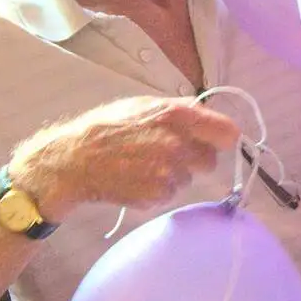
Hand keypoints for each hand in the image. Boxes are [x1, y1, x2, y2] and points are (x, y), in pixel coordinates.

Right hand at [8, 97, 241, 218]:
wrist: (73, 161)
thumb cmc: (106, 128)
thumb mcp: (142, 105)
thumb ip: (178, 109)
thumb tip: (206, 114)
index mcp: (178, 116)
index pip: (228, 132)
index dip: (222, 139)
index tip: (216, 142)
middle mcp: (178, 144)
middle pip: (210, 161)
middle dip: (194, 160)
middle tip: (167, 155)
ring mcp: (169, 173)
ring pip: (188, 179)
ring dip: (172, 175)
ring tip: (141, 165)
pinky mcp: (157, 195)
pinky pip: (169, 195)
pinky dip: (157, 191)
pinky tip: (135, 179)